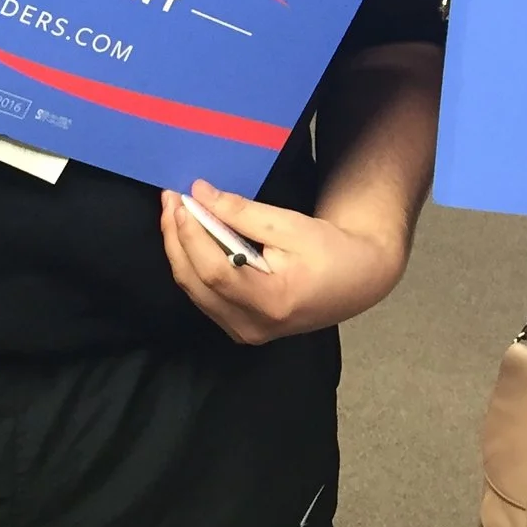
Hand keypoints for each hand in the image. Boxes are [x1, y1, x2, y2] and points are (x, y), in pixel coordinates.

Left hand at [160, 180, 404, 344]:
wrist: (357, 281)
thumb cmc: (332, 250)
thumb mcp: (292, 225)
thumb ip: (244, 213)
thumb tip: (200, 194)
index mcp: (272, 301)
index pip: (215, 269)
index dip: (191, 233)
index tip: (180, 198)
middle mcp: (253, 326)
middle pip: (196, 282)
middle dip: (177, 238)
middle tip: (170, 200)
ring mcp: (245, 333)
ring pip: (194, 291)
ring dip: (179, 250)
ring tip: (175, 214)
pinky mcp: (240, 329)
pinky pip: (204, 297)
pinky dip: (191, 265)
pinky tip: (190, 239)